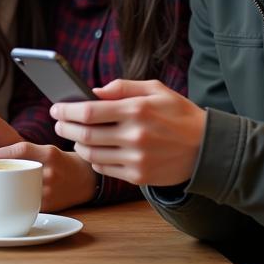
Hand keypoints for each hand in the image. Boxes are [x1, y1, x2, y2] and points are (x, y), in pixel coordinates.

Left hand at [0, 142, 98, 210]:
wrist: (84, 180)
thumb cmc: (60, 163)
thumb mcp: (48, 151)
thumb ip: (28, 152)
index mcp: (49, 154)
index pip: (24, 149)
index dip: (7, 151)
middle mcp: (50, 171)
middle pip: (18, 171)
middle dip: (2, 173)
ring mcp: (50, 190)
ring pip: (20, 189)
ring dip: (5, 188)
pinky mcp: (49, 205)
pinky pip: (27, 202)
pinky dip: (16, 200)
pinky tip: (7, 198)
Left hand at [50, 79, 206, 186]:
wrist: (208, 148)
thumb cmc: (179, 114)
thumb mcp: (156, 89)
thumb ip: (122, 87)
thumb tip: (93, 91)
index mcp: (137, 110)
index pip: (89, 111)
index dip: (66, 110)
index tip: (56, 108)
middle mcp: (135, 136)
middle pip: (84, 135)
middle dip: (64, 128)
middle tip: (58, 123)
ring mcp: (136, 159)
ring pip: (91, 154)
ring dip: (77, 145)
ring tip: (74, 136)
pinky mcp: (139, 176)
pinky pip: (104, 169)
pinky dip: (93, 160)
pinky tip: (93, 150)